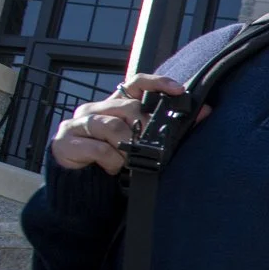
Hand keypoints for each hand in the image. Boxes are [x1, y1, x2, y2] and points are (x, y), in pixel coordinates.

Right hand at [48, 74, 194, 174]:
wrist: (79, 186)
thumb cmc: (111, 162)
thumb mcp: (139, 144)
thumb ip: (164, 128)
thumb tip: (203, 113)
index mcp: (113, 106)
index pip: (134, 84)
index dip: (156, 83)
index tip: (178, 90)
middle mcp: (94, 110)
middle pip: (126, 106)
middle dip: (144, 127)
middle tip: (148, 146)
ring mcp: (78, 124)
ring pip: (112, 126)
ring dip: (126, 147)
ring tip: (128, 161)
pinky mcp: (65, 142)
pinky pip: (97, 147)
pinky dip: (110, 160)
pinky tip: (112, 167)